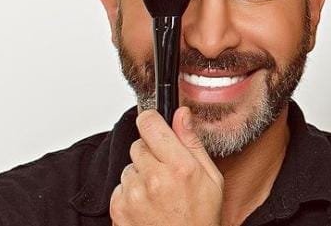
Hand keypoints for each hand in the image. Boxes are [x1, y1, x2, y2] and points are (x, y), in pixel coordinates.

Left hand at [110, 107, 223, 225]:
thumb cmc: (200, 218)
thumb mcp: (211, 178)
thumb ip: (192, 143)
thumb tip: (182, 114)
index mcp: (180, 167)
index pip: (150, 124)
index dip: (152, 121)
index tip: (155, 126)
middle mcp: (154, 178)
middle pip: (138, 145)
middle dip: (151, 153)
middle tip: (166, 172)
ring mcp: (134, 194)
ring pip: (129, 167)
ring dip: (140, 175)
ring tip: (158, 193)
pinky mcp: (119, 208)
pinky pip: (120, 187)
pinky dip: (130, 193)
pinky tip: (147, 204)